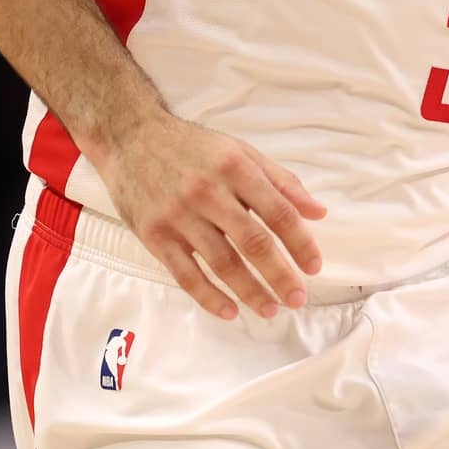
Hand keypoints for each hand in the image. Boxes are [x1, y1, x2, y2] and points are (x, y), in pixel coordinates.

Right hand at [91, 112, 327, 318]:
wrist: (130, 137)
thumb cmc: (192, 146)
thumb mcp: (241, 151)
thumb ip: (282, 182)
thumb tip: (318, 212)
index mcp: (235, 168)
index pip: (278, 212)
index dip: (300, 243)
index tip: (314, 267)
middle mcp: (208, 192)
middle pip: (253, 242)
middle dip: (280, 275)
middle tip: (298, 298)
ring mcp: (178, 216)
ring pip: (222, 263)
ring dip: (250, 291)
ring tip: (270, 309)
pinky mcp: (154, 235)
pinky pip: (185, 274)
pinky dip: (208, 296)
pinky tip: (229, 310)